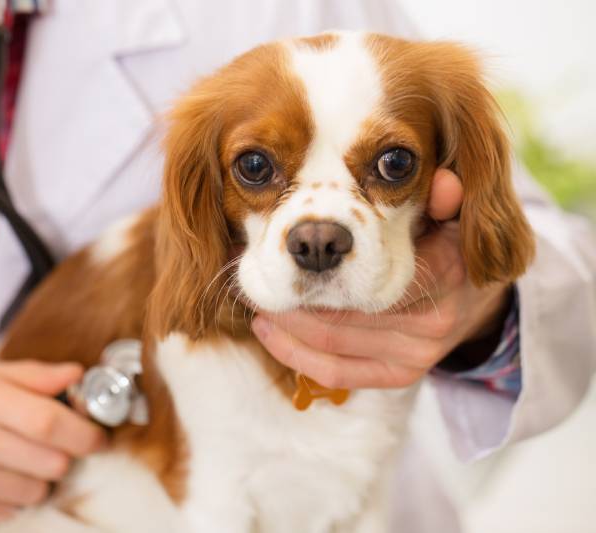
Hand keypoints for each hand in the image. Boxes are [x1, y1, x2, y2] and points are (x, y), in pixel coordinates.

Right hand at [0, 360, 105, 530]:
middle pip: (52, 461)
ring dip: (42, 477)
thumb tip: (78, 374)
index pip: (49, 422)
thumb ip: (30, 375)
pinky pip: (11, 513)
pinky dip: (15, 498)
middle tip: (59, 445)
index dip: (85, 431)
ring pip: (37, 491)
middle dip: (68, 455)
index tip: (98, 435)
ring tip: (20, 460)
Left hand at [251, 169, 510, 389]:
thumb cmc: (452, 249)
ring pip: (331, 344)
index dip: (317, 261)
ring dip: (284, 324)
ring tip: (251, 299)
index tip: (278, 242)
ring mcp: (414, 356)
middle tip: (250, 274)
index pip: (371, 274)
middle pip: (341, 314)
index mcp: (443, 275)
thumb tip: (444, 181)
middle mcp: (430, 323)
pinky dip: (295, 354)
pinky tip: (267, 330)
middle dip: (290, 296)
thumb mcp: (458, 218)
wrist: (477, 301)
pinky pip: (337, 372)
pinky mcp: (398, 377)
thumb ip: (448, 200)